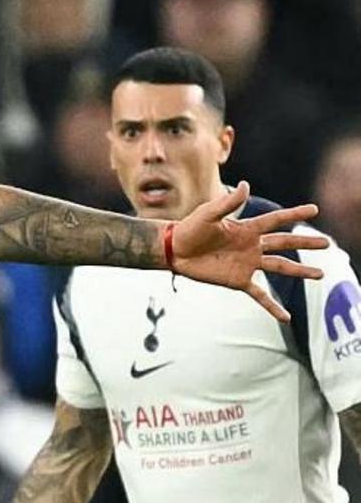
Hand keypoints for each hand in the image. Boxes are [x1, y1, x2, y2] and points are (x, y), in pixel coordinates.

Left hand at [171, 181, 327, 321]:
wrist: (175, 250)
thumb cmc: (190, 228)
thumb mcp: (208, 213)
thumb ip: (228, 202)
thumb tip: (246, 185)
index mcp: (246, 228)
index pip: (275, 220)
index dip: (294, 215)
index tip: (314, 210)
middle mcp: (251, 246)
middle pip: (284, 244)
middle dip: (305, 243)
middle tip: (327, 244)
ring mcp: (247, 264)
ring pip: (279, 267)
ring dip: (299, 271)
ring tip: (320, 274)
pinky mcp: (238, 280)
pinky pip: (260, 295)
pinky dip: (273, 306)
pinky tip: (286, 317)